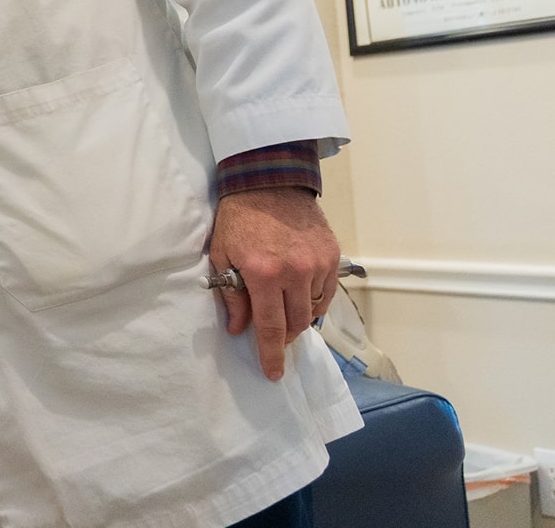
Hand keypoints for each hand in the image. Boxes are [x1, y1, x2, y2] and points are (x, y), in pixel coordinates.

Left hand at [209, 187, 339, 381]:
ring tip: (284, 310)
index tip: (273, 374)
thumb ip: (231, 295)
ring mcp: (318, 263)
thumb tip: (238, 328)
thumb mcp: (222, 255)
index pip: (270, 327)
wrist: (270, 180)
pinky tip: (299, 296)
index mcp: (263, 274)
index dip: (271, 355)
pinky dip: (314, 300)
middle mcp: (295, 272)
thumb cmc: (239, 218)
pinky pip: (326, 292)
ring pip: (313, 310)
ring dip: (298, 318)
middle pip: (296, 324)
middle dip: (284, 338)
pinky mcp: (332, 255)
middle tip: (273, 339)